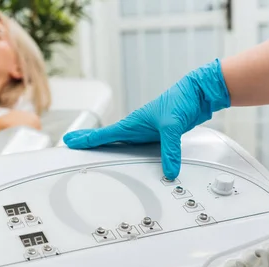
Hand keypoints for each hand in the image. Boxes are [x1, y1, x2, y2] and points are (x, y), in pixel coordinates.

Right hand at [63, 59, 230, 179]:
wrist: (199, 93)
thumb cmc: (182, 99)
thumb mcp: (173, 126)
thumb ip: (170, 150)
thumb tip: (168, 171)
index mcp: (132, 123)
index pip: (103, 135)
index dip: (85, 139)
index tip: (69, 141)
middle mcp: (135, 128)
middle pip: (106, 138)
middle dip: (88, 142)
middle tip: (71, 145)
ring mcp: (144, 132)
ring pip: (119, 143)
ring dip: (105, 147)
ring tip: (92, 153)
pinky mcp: (156, 136)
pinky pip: (136, 147)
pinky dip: (126, 152)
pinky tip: (126, 157)